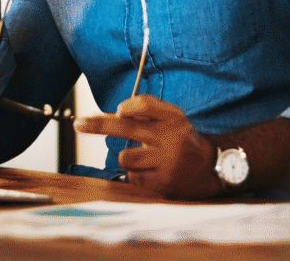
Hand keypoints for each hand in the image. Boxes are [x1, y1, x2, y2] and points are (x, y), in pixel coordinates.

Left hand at [74, 95, 221, 198]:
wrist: (211, 168)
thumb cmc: (182, 138)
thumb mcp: (173, 116)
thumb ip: (148, 107)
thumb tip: (118, 111)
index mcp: (172, 119)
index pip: (146, 105)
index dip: (130, 107)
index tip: (117, 110)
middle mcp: (169, 139)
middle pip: (126, 127)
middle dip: (98, 125)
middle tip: (78, 123)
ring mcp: (165, 163)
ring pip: (126, 157)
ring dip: (128, 158)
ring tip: (145, 158)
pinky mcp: (162, 184)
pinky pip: (133, 178)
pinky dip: (137, 174)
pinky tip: (152, 172)